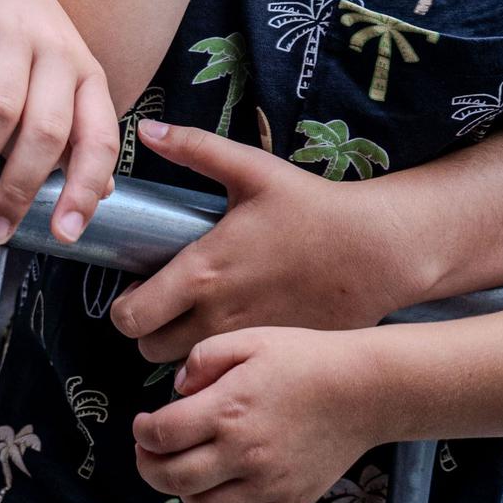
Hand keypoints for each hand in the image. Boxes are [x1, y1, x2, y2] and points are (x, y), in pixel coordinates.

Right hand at [0, 0, 119, 244]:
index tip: (63, 236)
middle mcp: (57, 52)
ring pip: (0, 108)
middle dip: (18, 189)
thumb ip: (76, 135)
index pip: (99, 139)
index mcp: (86, 77)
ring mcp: (13, 31)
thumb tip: (101, 195)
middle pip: (46, 131)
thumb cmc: (24, 46)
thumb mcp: (61, 83)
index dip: (85, 189)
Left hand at [108, 121, 419, 361]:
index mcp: (202, 272)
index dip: (124, 306)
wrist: (379, 250)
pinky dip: (222, 361)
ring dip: (181, 350)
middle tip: (166, 305)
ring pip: (186, 371)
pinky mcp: (275, 354)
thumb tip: (147, 128)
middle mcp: (218, 315)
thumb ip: (195, 148)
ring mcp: (247, 341)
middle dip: (148, 330)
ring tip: (197, 318)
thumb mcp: (252, 168)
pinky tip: (235, 330)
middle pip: (149, 349)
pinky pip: (230, 374)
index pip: (130, 316)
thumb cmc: (313, 207)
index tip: (140, 288)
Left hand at [133, 325, 379, 502]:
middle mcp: (243, 454)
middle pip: (173, 478)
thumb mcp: (247, 339)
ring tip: (179, 469)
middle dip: (148, 466)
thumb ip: (202, 358)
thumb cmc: (305, 358)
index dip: (141, 432)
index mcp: (226, 411)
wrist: (363, 390)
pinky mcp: (290, 501)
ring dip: (181, 490)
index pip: (160, 435)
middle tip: (147, 452)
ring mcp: (267, 483)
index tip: (141, 424)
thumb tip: (177, 388)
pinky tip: (217, 488)